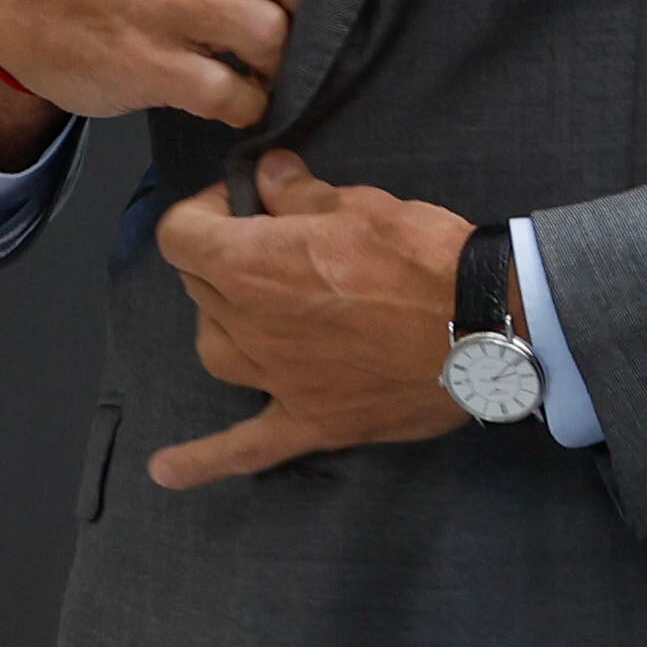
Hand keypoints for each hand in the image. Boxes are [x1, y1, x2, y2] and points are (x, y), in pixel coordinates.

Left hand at [144, 152, 474, 486]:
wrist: (483, 325)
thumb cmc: (418, 254)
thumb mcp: (358, 202)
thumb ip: (297, 191)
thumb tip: (267, 174)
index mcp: (250, 265)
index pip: (181, 233)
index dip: (206, 209)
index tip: (245, 203)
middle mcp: (249, 325)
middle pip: (199, 286)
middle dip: (224, 256)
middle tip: (274, 242)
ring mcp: (276, 380)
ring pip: (215, 348)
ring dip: (224, 322)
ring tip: (257, 307)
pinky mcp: (312, 421)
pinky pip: (246, 447)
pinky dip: (203, 460)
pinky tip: (164, 472)